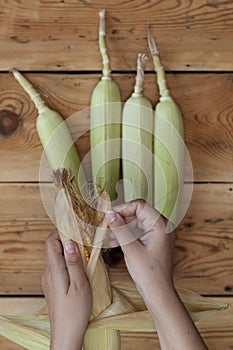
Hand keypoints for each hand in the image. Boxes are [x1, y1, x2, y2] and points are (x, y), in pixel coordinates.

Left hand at [42, 231, 91, 349]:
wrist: (66, 333)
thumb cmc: (75, 310)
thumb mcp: (80, 284)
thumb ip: (74, 262)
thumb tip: (70, 243)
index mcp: (54, 269)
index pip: (50, 241)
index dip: (60, 231)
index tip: (74, 228)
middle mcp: (48, 272)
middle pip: (53, 248)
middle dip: (68, 240)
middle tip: (84, 240)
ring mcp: (49, 279)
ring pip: (56, 258)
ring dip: (68, 252)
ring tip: (85, 253)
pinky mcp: (52, 286)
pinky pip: (57, 267)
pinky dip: (67, 262)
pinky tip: (79, 268)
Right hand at [106, 200, 207, 349]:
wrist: (158, 292)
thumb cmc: (149, 273)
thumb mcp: (130, 248)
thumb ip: (120, 229)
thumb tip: (110, 213)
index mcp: (160, 224)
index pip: (139, 205)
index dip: (122, 208)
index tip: (108, 215)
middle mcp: (162, 226)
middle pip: (137, 213)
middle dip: (121, 219)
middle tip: (106, 225)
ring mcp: (159, 233)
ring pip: (136, 222)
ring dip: (122, 227)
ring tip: (109, 236)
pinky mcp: (154, 240)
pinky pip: (139, 231)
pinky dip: (127, 234)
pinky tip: (114, 242)